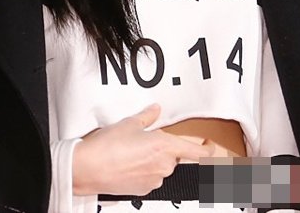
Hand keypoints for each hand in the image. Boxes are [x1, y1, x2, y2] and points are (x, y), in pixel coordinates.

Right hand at [72, 103, 213, 195]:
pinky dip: (144, 170)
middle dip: (165, 149)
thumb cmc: (108, 145)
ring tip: (132, 151)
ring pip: (162, 167)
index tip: (210, 145)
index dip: (208, 150)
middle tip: (146, 140)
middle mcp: (164, 166)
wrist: (89, 168)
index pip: (198, 153)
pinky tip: (128, 162)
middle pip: (175, 157)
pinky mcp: (143, 190)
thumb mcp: (129, 123)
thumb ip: (147, 116)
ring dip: (153, 159)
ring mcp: (154, 180)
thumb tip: (156, 109)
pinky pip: (151, 177)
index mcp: (165, 147)